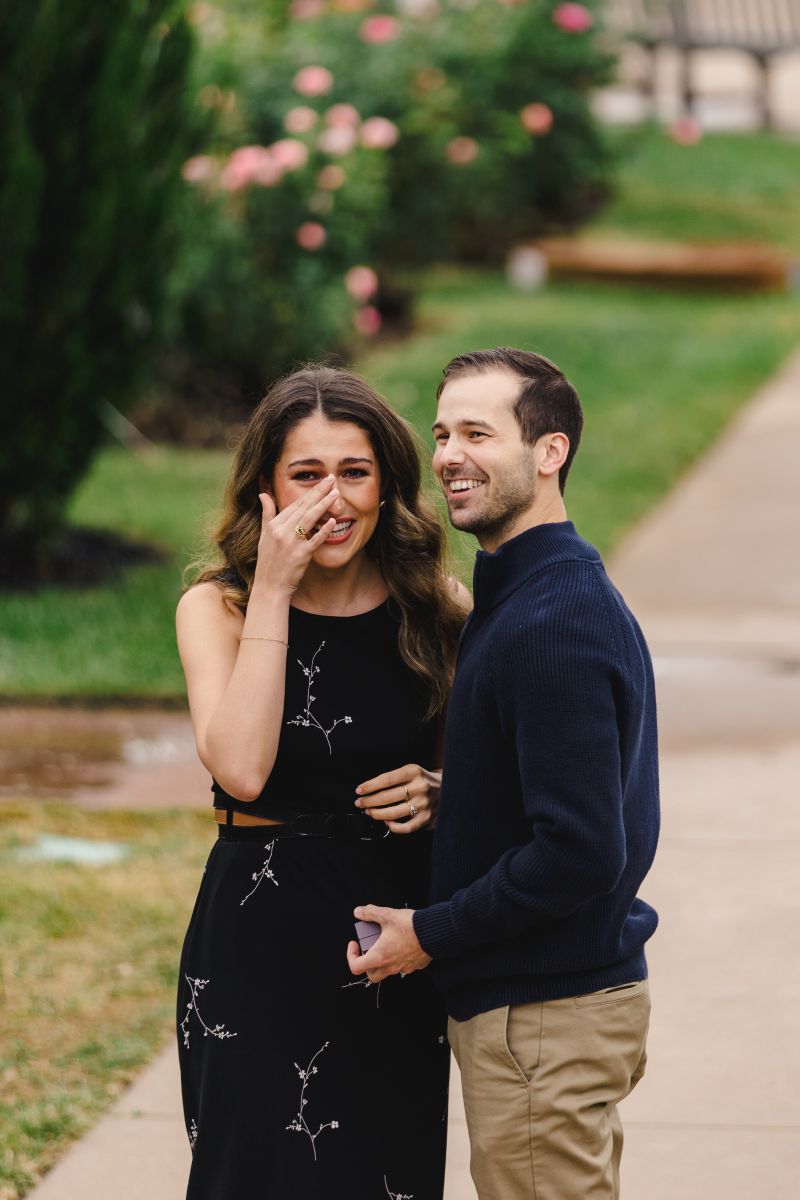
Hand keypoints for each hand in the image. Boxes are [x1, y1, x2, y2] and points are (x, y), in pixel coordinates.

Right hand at [253, 476, 342, 594]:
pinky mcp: (301, 556)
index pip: (295, 504)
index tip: (322, 482)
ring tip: (335, 494)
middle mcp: (281, 532)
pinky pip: (314, 540)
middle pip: (303, 507)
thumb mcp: (264, 535)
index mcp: (274, 525)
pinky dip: (323, 530)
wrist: (270, 586)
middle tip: (331, 479)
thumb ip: (267, 513)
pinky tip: (334, 521)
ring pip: (309, 519)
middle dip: (319, 492)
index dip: (310, 492)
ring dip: (323, 505)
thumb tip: (263, 494)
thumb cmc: (268, 561)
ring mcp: (291, 544)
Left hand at [347, 905, 431, 982]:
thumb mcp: (387, 915)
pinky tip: (401, 945)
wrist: (434, 932)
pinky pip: (402, 967)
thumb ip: (370, 913)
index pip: (356, 967)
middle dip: (367, 963)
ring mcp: (403, 968)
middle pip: (371, 975)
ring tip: (386, 944)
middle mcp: (390, 966)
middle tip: (370, 948)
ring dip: (382, 961)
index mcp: (379, 956)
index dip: (351, 956)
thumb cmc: (411, 926)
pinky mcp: (414, 966)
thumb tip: (358, 912)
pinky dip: (397, 959)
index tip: (356, 944)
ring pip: (387, 972)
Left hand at [354, 764, 440, 833]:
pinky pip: (405, 827)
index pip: (387, 779)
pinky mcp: (427, 818)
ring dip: (376, 814)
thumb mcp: (412, 772)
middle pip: (387, 796)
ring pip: (393, 813)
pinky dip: (393, 827)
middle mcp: (420, 787)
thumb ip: (395, 779)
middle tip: (359, 803)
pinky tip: (386, 822)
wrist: (450, 789)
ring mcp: (424, 804)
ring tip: (369, 812)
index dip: (370, 786)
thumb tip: (370, 790)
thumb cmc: (424, 781)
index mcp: (414, 772)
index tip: (359, 790)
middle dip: (369, 801)